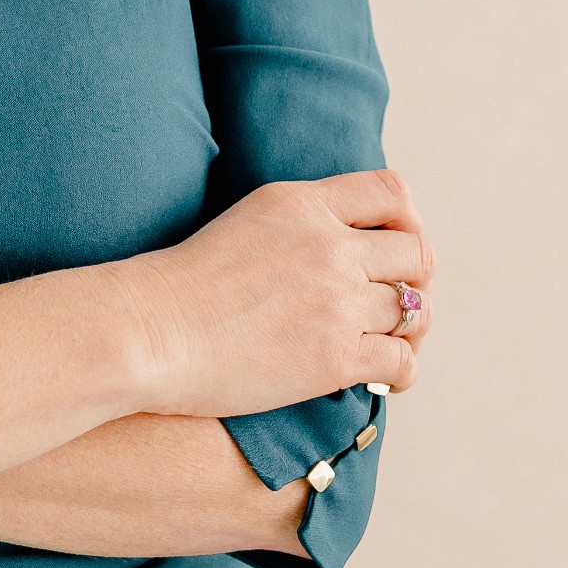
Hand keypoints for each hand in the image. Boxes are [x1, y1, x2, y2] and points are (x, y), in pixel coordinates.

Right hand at [116, 167, 435, 417]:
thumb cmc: (184, 283)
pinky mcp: (336, 357)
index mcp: (302, 203)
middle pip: (417, 253)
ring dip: (406, 327)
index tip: (393, 244)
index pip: (391, 192)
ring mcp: (336, 301)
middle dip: (414, 277)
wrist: (150, 331)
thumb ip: (299, 221)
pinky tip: (380, 375)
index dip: (406, 220)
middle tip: (394, 298)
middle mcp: (328, 245)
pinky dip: (401, 370)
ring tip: (386, 339)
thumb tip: (341, 240)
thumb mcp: (247, 220)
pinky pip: (402, 361)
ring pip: (413, 310)